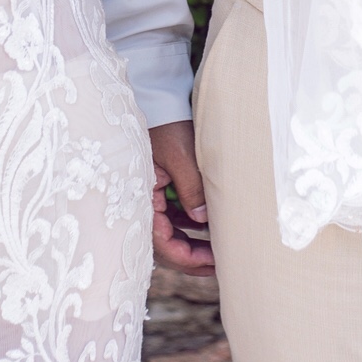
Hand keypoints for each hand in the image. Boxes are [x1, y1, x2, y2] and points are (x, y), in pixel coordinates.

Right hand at [148, 119, 214, 277]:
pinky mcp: (157, 188)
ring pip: (170, 231)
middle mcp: (140, 202)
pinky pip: (171, 215)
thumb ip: (192, 190)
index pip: (163, 244)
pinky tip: (206, 226)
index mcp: (140, 198)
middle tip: (222, 264)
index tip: (214, 263)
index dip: (188, 258)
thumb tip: (203, 220)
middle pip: (166, 244)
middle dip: (193, 257)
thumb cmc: (165, 124)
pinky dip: (188, 224)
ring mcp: (148, 196)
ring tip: (219, 250)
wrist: (155, 97)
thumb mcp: (182, 157)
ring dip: (192, 243)